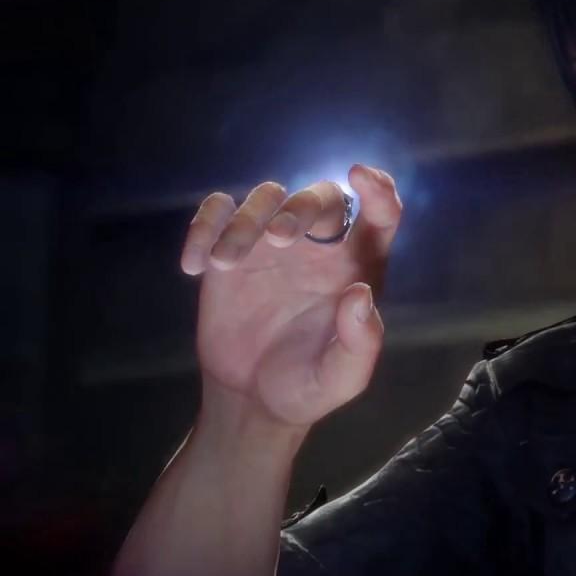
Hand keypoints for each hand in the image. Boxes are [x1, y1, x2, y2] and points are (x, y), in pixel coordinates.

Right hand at [181, 164, 402, 427]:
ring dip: (246, 219)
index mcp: (357, 267)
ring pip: (267, 196)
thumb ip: (360, 342)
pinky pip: (217, 214)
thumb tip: (360, 294)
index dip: (378, 190)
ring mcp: (273, 244)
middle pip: (321, 197)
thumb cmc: (307, 387)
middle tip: (278, 238)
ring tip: (224, 263)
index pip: (381, 216)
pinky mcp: (230, 251)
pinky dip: (204, 226)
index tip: (361, 175)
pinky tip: (195, 265)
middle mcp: (320, 246)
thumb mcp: (342, 379)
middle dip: (301, 206)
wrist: (251, 401)